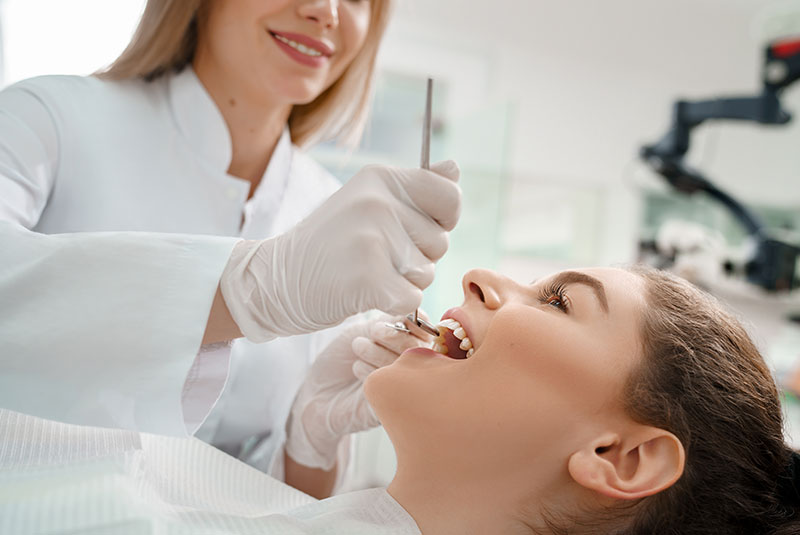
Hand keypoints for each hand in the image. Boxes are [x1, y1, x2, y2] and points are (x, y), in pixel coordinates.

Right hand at [219, 161, 459, 341]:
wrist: (275, 280)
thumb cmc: (328, 244)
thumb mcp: (366, 202)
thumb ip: (414, 187)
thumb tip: (454, 169)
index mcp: (381, 178)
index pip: (450, 197)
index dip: (442, 221)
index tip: (415, 231)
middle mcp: (379, 202)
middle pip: (440, 242)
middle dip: (416, 257)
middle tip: (372, 256)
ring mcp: (373, 239)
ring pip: (427, 273)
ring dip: (403, 282)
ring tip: (365, 273)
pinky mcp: (369, 278)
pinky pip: (412, 299)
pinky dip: (393, 305)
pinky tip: (363, 294)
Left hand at [285, 314, 433, 469]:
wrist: (319, 392)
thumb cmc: (343, 357)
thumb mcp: (365, 329)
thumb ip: (391, 321)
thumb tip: (413, 312)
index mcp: (412, 343)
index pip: (428, 331)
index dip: (418, 323)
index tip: (401, 317)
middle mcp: (414, 367)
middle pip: (420, 347)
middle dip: (395, 334)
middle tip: (374, 331)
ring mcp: (405, 389)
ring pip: (404, 366)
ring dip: (378, 350)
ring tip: (358, 346)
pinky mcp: (395, 409)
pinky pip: (392, 389)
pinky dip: (373, 373)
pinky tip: (358, 369)